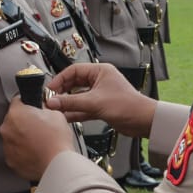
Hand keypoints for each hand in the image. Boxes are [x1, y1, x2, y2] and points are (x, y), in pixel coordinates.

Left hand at [0, 97, 75, 182]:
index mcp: (16, 114)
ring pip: (13, 137)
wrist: (57, 164)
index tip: (32, 108)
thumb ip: (43, 107)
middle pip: (13, 121)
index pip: (18, 101)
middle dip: (24, 123)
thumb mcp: (55, 113)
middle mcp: (7, 129)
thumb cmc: (56, 140)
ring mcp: (7, 146)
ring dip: (22, 138)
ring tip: (39, 142)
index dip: (28, 104)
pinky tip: (35, 152)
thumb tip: (42, 107)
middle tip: (39, 127)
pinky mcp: (10, 161)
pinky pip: (15, 153)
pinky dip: (22, 152)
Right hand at [42, 62, 156, 135]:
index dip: (60, 79)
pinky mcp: (101, 107)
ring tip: (56, 109)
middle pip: (74, 83)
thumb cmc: (128, 105)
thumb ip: (71, 102)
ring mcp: (100, 94)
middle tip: (51, 99)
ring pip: (78, 96)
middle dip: (62, 92)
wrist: (143, 121)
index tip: (49, 89)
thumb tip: (53, 102)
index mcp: (100, 71)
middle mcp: (99, 81)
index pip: (74, 70)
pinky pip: (83, 107)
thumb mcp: (94, 102)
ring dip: (68, 103)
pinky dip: (75, 112)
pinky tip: (66, 116)